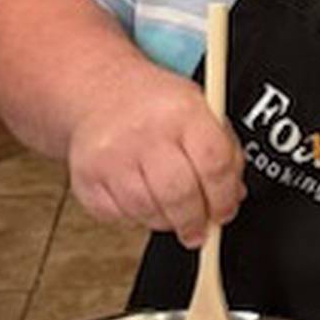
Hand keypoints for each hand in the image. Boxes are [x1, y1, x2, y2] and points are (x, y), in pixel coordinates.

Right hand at [66, 63, 243, 246]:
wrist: (100, 91)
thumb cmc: (156, 105)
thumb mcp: (201, 108)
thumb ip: (224, 151)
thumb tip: (232, 196)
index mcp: (184, 111)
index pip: (214, 165)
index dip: (224, 198)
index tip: (225, 211)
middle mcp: (146, 131)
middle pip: (180, 194)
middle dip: (195, 222)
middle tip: (200, 228)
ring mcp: (112, 155)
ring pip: (148, 211)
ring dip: (166, 221)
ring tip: (171, 211)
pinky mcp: (87, 177)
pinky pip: (119, 216)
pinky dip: (135, 217)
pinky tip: (142, 199)